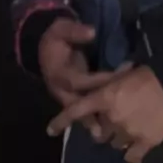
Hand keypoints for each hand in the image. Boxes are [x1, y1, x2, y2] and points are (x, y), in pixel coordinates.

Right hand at [39, 17, 110, 136]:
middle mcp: (59, 88)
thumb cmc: (56, 37)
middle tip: (106, 127)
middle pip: (75, 104)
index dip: (97, 81)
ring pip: (76, 111)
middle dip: (90, 115)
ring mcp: (63, 94)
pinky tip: (104, 127)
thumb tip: (91, 32)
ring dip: (90, 121)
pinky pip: (79, 110)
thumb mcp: (62, 28)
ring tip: (105, 134)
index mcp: (58, 72)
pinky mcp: (69, 97)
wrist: (45, 45)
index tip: (117, 80)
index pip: (79, 81)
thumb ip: (75, 31)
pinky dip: (90, 117)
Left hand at [47, 65, 162, 162]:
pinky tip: (136, 145)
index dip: (61, 121)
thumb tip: (100, 86)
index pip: (77, 111)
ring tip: (129, 128)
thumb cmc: (149, 74)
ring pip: (113, 144)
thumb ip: (109, 83)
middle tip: (115, 118)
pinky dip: (131, 153)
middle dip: (104, 126)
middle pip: (99, 132)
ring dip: (118, 138)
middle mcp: (112, 118)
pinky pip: (130, 157)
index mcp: (105, 98)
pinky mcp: (144, 144)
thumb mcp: (124, 74)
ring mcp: (128, 133)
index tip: (50, 130)